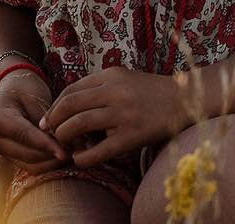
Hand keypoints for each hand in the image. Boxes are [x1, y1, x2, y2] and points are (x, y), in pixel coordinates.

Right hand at [0, 70, 66, 172]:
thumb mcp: (36, 97)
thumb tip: (65, 140)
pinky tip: (65, 154)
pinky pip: (32, 167)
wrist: (15, 88)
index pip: (25, 135)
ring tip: (74, 152)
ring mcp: (1, 150)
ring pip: (30, 165)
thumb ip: (46, 119)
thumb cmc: (27, 88)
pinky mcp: (11, 157)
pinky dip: (49, 163)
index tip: (65, 151)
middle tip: (77, 148)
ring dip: (53, 162)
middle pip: (28, 155)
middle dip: (53, 154)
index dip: (46, 145)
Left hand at [41, 67, 186, 167]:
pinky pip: (98, 151)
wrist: (185, 100)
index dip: (55, 106)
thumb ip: (99, 86)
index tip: (50, 119)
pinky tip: (80, 158)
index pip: (71, 90)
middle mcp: (115, 92)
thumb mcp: (124, 78)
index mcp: (111, 76)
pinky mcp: (131, 136)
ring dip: (65, 137)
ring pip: (78, 125)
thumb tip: (68, 104)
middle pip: (70, 106)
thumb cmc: (151, 92)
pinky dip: (82, 157)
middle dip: (54, 121)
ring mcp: (123, 114)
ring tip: (65, 144)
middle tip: (51, 133)